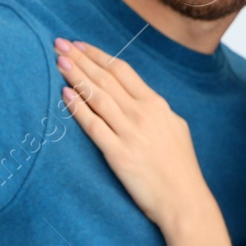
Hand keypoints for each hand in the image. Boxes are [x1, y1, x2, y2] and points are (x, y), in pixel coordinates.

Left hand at [54, 38, 209, 229]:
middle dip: (81, 59)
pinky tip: (65, 94)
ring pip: (98, 96)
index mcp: (157, 105)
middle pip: (106, 78)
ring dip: (76, 76)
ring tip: (60, 61)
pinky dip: (78, 108)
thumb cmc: (180, 169)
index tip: (80, 45)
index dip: (98, 55)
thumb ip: (156, 110)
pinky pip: (93, 126)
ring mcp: (131, 133)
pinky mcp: (119, 154)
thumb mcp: (175, 128)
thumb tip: (138, 98)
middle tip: (61, 43)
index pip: (122, 71)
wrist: (185, 202)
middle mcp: (143, 114)